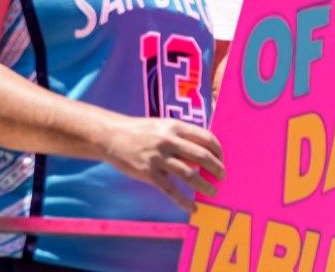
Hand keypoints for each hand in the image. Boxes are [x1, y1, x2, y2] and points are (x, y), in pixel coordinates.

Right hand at [98, 116, 223, 211]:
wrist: (112, 136)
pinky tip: (192, 208)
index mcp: (176, 127)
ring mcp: (158, 158)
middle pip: (201, 155)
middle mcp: (169, 141)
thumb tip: (203, 153)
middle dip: (216, 167)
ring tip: (213, 191)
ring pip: (188, 174)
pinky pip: (170, 190)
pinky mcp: (148, 173)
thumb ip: (182, 136)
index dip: (218, 150)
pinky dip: (183, 201)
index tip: (222, 158)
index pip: (206, 137)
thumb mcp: (164, 126)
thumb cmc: (141, 131)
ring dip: (204, 185)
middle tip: (223, 176)